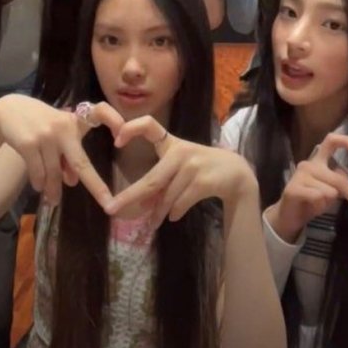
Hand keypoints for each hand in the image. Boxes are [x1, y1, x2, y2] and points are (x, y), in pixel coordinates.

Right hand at [0, 96, 123, 206]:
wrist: (8, 110)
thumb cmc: (42, 123)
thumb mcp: (60, 133)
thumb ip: (69, 155)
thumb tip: (73, 181)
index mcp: (76, 120)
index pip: (101, 111)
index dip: (114, 120)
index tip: (123, 136)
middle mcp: (64, 127)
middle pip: (81, 162)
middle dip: (96, 185)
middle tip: (107, 203)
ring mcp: (46, 135)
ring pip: (55, 174)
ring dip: (54, 190)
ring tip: (53, 199)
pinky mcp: (28, 143)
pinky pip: (38, 174)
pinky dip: (40, 184)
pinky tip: (39, 186)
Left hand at [104, 115, 257, 227]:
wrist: (236, 173)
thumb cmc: (201, 167)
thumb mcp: (180, 165)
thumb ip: (161, 180)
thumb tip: (138, 203)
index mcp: (171, 142)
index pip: (149, 125)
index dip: (131, 128)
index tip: (116, 141)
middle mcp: (181, 151)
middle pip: (151, 179)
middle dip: (129, 197)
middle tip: (111, 209)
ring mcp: (193, 166)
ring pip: (166, 197)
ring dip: (157, 213)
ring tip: (152, 223)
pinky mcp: (203, 182)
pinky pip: (179, 204)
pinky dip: (174, 213)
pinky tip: (173, 217)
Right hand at [267, 133, 347, 242]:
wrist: (288, 216)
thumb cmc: (311, 201)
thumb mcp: (330, 190)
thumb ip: (339, 181)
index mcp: (318, 160)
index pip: (331, 141)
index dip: (346, 141)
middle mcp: (309, 164)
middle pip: (339, 178)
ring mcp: (300, 175)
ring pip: (331, 191)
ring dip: (329, 204)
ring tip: (318, 205)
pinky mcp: (293, 189)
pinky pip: (318, 197)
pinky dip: (320, 206)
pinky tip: (310, 206)